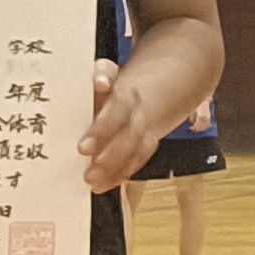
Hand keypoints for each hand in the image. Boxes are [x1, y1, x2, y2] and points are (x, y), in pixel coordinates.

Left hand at [79, 56, 171, 192]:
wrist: (170, 76)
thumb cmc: (126, 81)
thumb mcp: (112, 70)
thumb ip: (103, 73)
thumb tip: (101, 82)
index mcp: (127, 94)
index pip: (116, 112)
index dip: (101, 129)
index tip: (84, 148)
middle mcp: (140, 114)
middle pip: (128, 138)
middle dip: (109, 157)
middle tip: (89, 173)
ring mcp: (146, 128)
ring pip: (136, 152)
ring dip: (116, 170)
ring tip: (96, 184)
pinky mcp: (149, 140)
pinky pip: (139, 158)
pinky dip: (124, 172)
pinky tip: (109, 184)